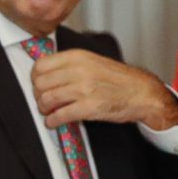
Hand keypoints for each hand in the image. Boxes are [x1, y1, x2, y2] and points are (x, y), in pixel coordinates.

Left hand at [30, 48, 177, 129]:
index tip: (38, 85)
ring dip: (43, 108)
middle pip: (41, 84)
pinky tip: (53, 121)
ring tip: (47, 111)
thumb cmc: (117, 79)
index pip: (40, 66)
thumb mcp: (91, 61)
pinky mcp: (89, 107)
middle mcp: (79, 70)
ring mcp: (84, 89)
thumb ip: (68, 65)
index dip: (35, 78)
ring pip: (47, 99)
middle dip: (38, 95)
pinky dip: (52, 121)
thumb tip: (43, 74)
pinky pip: (60, 115)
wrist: (142, 92)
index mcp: (77, 57)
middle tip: (42, 100)